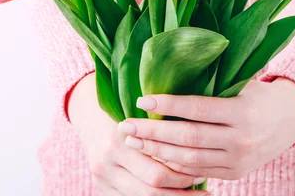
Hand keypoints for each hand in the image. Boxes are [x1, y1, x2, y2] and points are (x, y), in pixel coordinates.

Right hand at [68, 73, 208, 194]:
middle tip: (203, 186)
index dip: (184, 175)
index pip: (158, 171)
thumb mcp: (142, 113)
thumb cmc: (125, 108)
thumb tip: (199, 146)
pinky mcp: (99, 188)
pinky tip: (171, 194)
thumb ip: (162, 130)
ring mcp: (101, 178)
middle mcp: (106, 162)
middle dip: (181, 192)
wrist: (89, 113)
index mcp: (118, 141)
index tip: (205, 172)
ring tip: (193, 194)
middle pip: (151, 189)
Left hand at [117, 79, 294, 180]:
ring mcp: (238, 160)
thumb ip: (212, 86)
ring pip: (189, 159)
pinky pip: (198, 171)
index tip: (142, 100)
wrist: (291, 119)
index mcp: (243, 112)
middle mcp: (241, 139)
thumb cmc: (259, 94)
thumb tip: (168, 75)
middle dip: (153, 132)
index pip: (197, 109)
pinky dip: (174, 165)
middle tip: (126, 125)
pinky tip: (155, 154)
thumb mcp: (242, 84)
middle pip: (188, 138)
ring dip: (157, 151)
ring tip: (134, 141)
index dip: (167, 105)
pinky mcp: (235, 173)